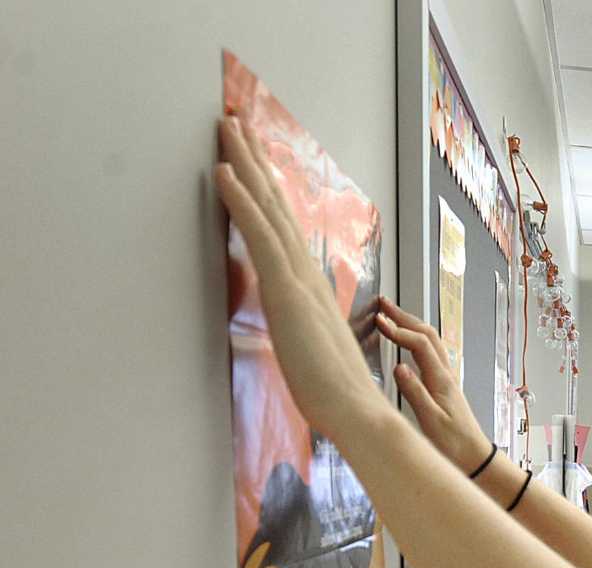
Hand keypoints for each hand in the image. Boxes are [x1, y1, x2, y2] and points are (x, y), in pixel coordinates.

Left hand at [215, 116, 385, 442]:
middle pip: (279, 205)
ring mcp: (298, 279)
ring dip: (247, 163)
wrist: (358, 412)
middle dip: (257, 161)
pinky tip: (224, 170)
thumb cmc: (338, 396)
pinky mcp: (286, 290)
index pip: (285, 230)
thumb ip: (304, 335)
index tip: (255, 161)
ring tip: (229, 126)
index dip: (269, 193)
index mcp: (311, 289)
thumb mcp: (312, 355)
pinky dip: (243, 199)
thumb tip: (298, 335)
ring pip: (270, 208)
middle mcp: (307, 274)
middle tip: (238, 121)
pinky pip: (260, 235)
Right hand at [376, 298, 493, 475]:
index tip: (378, 321)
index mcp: (441, 380)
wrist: (475, 457)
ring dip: (411, 324)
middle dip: (404, 317)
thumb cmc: (454, 443)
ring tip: (391, 315)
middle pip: (426, 335)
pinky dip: (415, 340)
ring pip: (430, 342)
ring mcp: (445, 378)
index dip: (399, 330)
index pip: (419, 344)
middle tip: (382, 304)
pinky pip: (430, 354)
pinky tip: (406, 342)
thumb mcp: (431, 421)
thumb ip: (415, 393)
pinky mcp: (443, 385)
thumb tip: (399, 367)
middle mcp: (445, 374)